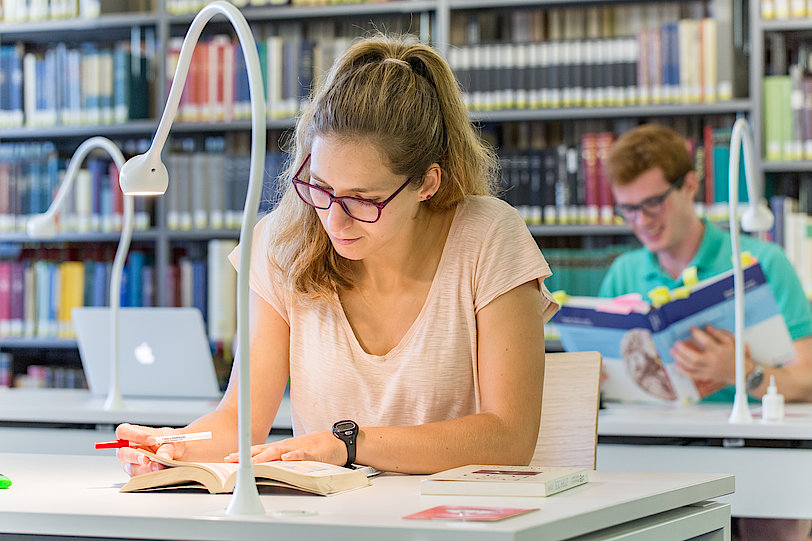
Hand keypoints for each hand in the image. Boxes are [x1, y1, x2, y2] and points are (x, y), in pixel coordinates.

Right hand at [114, 423, 185, 476]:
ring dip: (147, 468)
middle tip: (147, 458)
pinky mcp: (138, 475)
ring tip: (160, 466)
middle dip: (135, 456)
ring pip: (132, 468)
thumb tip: (162, 457)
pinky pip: (140, 479)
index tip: (152, 439)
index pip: (124, 431)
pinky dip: (151, 476)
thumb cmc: (170, 442)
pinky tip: (160, 472)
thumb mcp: (172, 440)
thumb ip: (166, 448)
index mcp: (134, 434)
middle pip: (122, 453)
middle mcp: (129, 449)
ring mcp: (131, 464)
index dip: (135, 436)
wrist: (179, 454)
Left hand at [223, 430, 345, 465]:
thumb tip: (263, 468)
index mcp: (282, 448)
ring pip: (280, 451)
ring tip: (253, 462)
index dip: (244, 454)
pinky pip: (302, 454)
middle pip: (264, 450)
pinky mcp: (313, 453)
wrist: (336, 442)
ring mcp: (299, 448)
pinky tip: (287, 458)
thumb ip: (279, 460)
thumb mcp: (293, 454)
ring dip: (265, 457)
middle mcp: (287, 447)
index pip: (259, 451)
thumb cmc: (314, 449)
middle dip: (247, 455)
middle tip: (232, 460)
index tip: (228, 458)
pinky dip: (294, 456)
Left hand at [671, 325, 747, 386]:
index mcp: (719, 351)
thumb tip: (707, 327)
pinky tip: (676, 363)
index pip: (706, 342)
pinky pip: (692, 375)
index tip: (692, 329)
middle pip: (695, 358)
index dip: (697, 334)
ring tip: (673, 351)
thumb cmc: (734, 355)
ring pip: (691, 366)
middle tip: (676, 343)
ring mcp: (708, 370)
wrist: (740, 372)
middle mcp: (713, 361)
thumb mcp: (731, 341)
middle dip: (683, 350)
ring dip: (679, 359)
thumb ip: (719, 334)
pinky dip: (682, 370)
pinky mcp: (706, 376)